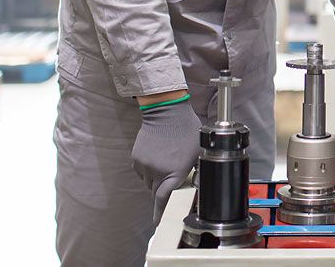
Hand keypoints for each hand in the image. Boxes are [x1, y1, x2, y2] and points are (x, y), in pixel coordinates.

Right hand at [131, 97, 201, 222]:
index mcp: (174, 171)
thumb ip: (196, 170)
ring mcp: (145, 165)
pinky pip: (142, 172)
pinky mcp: (136, 158)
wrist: (166, 111)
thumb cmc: (186, 129)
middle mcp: (157, 171)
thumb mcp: (198, 152)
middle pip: (156, 193)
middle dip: (162, 193)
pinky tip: (157, 157)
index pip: (164, 199)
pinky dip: (149, 170)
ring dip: (156, 180)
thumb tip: (198, 185)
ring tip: (166, 163)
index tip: (158, 222)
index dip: (161, 213)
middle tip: (170, 185)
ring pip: (149, 183)